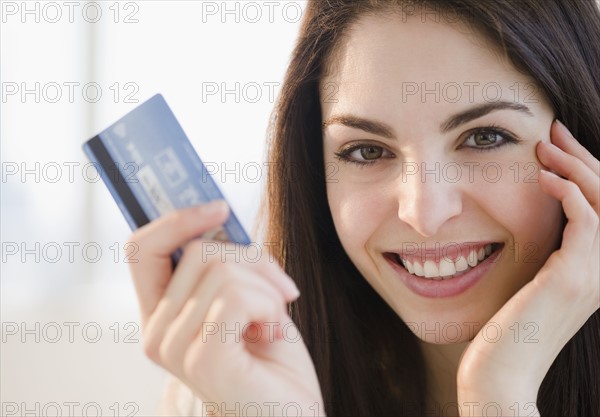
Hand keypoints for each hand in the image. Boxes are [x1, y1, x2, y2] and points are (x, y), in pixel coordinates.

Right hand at [127, 201, 325, 415]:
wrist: (291, 411)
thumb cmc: (270, 357)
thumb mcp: (247, 295)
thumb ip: (225, 262)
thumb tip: (217, 213)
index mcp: (162, 314)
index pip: (142, 249)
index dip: (177, 218)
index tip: (218, 207)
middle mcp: (157, 331)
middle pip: (199, 251)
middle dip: (254, 259)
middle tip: (279, 288)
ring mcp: (175, 347)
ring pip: (223, 269)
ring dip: (267, 287)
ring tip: (272, 319)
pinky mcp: (203, 359)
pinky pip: (238, 295)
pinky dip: (270, 305)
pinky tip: (271, 332)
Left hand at [456, 120, 599, 415]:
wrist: (500, 374)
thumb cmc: (504, 330)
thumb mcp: (527, 281)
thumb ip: (542, 252)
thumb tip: (530, 217)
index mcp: (594, 268)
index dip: (584, 170)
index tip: (554, 144)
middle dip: (583, 157)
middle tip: (551, 130)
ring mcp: (596, 276)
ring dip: (576, 166)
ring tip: (543, 146)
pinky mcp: (575, 280)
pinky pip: (588, 222)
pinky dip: (568, 192)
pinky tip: (540, 177)